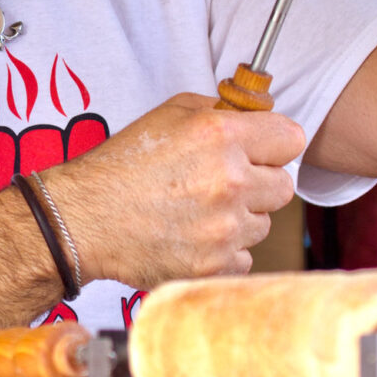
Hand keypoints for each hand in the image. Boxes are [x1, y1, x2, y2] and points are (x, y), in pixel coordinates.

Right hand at [46, 92, 304, 287]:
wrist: (83, 220)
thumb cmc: (122, 165)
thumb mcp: (169, 115)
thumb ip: (221, 111)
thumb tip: (259, 116)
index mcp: (220, 136)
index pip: (292, 139)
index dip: (274, 144)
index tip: (260, 151)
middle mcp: (228, 181)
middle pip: (284, 185)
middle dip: (259, 183)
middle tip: (222, 184)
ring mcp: (223, 228)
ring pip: (263, 224)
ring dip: (239, 219)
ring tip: (198, 212)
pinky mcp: (214, 265)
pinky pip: (244, 257)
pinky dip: (224, 251)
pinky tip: (192, 237)